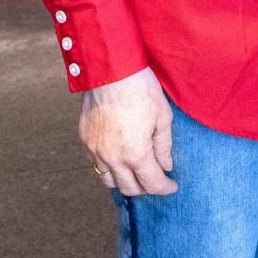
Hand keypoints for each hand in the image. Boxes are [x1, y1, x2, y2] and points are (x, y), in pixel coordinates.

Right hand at [79, 66, 176, 196]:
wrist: (111, 68)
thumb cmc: (140, 88)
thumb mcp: (163, 117)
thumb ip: (164, 146)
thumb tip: (165, 165)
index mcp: (136, 153)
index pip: (151, 183)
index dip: (165, 187)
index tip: (172, 186)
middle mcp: (113, 157)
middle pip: (129, 188)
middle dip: (146, 187)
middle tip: (156, 178)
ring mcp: (95, 150)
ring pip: (109, 181)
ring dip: (125, 181)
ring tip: (136, 172)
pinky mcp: (85, 139)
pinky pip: (96, 164)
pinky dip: (108, 167)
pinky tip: (118, 158)